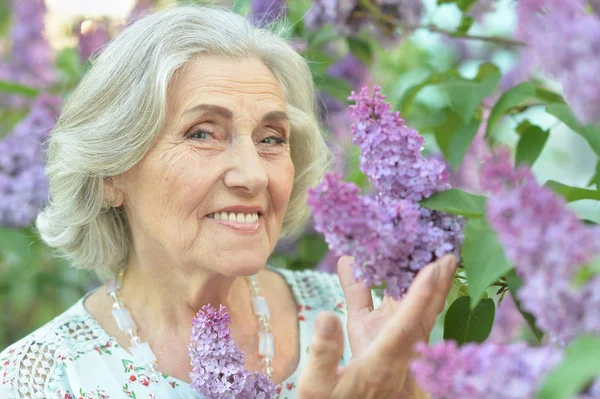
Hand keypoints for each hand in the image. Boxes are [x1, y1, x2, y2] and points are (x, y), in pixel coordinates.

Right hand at [297, 255, 456, 398]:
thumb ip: (324, 353)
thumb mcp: (316, 384)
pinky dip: (410, 297)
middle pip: (422, 319)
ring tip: (441, 262)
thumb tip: (326, 316)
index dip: (417, 298)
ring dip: (430, 290)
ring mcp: (396, 353)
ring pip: (417, 317)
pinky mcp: (389, 351)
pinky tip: (407, 279)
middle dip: (437, 288)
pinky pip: (404, 319)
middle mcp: (396, 357)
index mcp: (380, 363)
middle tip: (450, 257)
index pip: (404, 327)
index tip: (431, 271)